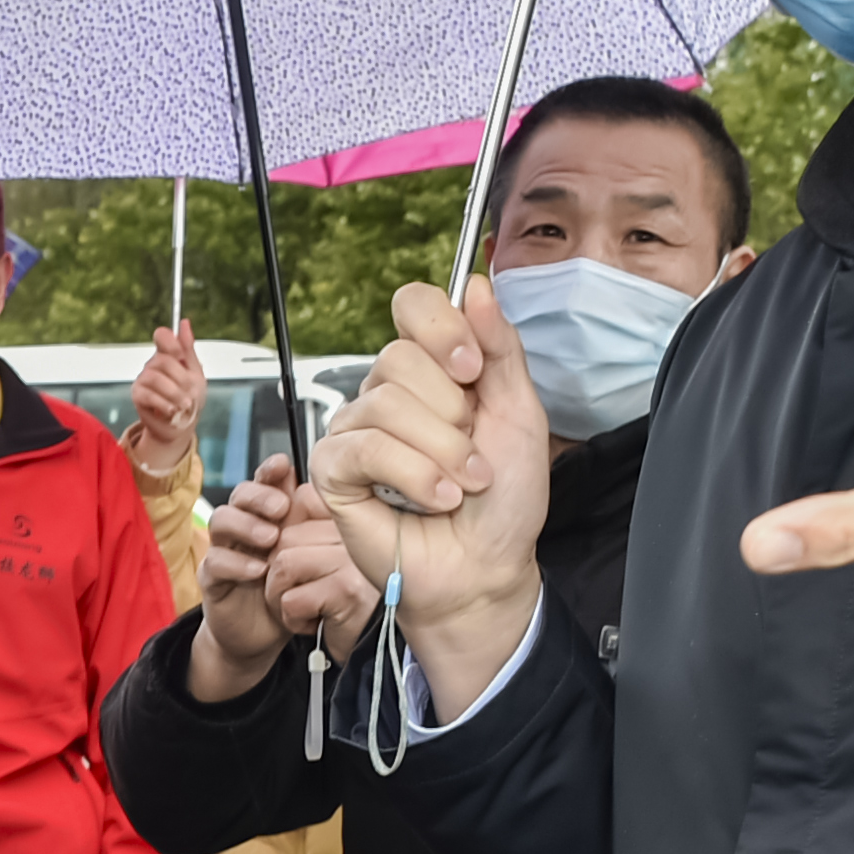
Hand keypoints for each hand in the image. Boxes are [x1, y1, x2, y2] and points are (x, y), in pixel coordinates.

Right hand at [122, 323, 207, 481]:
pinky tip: (172, 411)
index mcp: (168, 355)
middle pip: (163, 361)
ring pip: (155, 378)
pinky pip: (148, 395)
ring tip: (184, 405)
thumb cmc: (190, 398)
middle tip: (191, 394)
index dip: (171, 343)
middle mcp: (153, 364)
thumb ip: (188, 349)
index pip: (162, 336)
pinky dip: (164, 404)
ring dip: (174, 393)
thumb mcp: (196, 373)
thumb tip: (184, 323)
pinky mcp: (137, 395)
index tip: (181, 356)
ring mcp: (143, 379)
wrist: (181, 425)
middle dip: (181, 379)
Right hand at [188, 459, 309, 698]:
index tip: (282, 465)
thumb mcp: (305, 556)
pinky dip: (236, 562)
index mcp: (265, 516)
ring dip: (246, 524)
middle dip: (259, 495)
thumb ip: (309, 524)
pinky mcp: (211, 578)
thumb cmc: (286, 589)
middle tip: (281, 508)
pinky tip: (259, 569)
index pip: (262, 483)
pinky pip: (214, 561)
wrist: (262, 635)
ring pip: (221, 521)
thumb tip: (322, 491)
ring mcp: (223, 550)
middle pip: (239, 495)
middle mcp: (241, 527)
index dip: (269, 471)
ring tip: (271, 538)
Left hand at [265, 486, 379, 663]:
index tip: (290, 560)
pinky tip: (313, 623)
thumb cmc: (338, 605)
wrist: (368, 652)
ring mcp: (355, 561)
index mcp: (352, 519)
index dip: (283, 531)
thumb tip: (278, 480)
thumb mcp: (321, 559)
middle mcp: (359, 534)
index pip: (303, 499)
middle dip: (277, 574)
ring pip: (283, 565)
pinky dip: (291, 618)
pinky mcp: (348, 591)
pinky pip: (292, 598)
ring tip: (302, 608)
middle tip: (297, 594)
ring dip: (280, 596)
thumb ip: (302, 523)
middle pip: (285, 538)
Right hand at [310, 278, 550, 718]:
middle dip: (452, 414)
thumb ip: (500, 348)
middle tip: (472, 455)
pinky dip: (412, 475)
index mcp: (431, 369)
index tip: (473, 370)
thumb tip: (475, 285)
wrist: (485, 568)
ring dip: (442, 453)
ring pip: (386, 405)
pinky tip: (435, 499)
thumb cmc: (503, 501)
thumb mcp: (520, 413)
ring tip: (461, 487)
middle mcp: (386, 392)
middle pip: (400, 358)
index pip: (413, 305)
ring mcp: (355, 430)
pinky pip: (365, 448)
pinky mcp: (333, 471)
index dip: (441, 328)